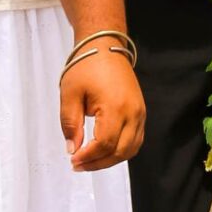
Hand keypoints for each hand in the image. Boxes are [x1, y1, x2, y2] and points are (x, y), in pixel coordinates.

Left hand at [60, 51, 145, 170]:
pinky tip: (103, 151)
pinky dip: (121, 150)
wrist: (105, 46)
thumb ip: (70, 124)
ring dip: (110, 160)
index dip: (89, 157)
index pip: (105, 144)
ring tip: (89, 161)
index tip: (73, 160)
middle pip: (121, 152)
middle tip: (78, 165)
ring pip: (131, 149)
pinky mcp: (141, 112)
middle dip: (98, 163)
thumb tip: (73, 149)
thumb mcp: (70, 94)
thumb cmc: (87, 65)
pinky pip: (135, 140)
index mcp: (116, 107)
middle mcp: (133, 113)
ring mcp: (140, 113)